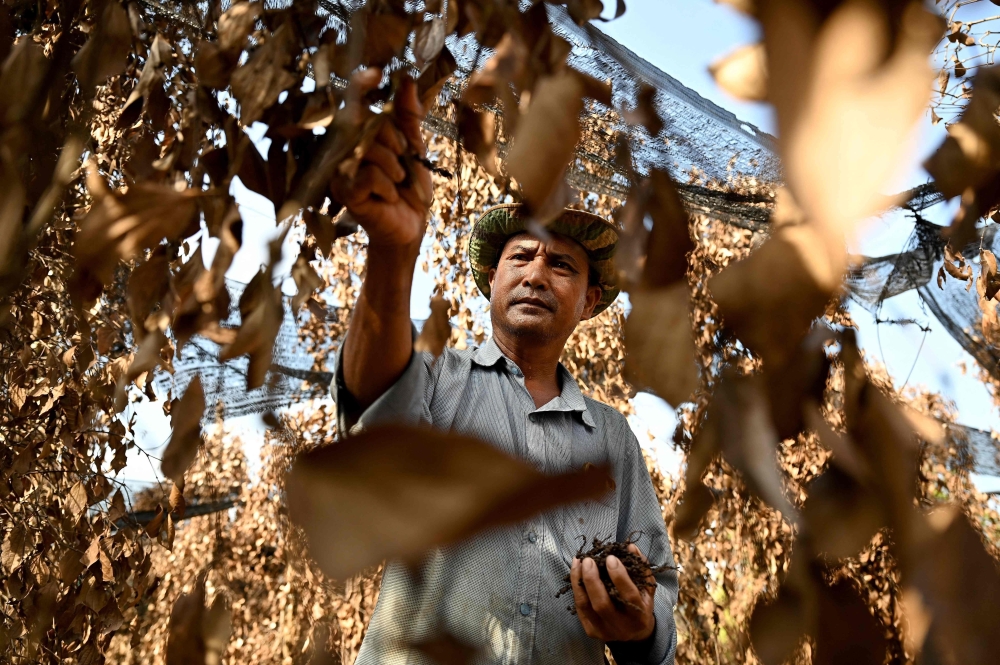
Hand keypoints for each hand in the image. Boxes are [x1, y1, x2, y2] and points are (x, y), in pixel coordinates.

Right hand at [334, 69, 432, 247]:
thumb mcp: (414, 148)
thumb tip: (407, 79)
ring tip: (398, 183)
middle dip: (395, 141)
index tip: (376, 74)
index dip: (362, 85)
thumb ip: (408, 116)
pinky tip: (388, 197)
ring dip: (394, 166)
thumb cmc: (409, 188)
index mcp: (360, 134)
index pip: (355, 101)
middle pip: (367, 122)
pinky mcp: (344, 191)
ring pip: (370, 148)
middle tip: (404, 162)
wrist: (410, 226)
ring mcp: (341, 169)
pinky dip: (387, 186)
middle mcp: (345, 148)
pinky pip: (369, 174)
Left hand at [570, 544, 655, 642]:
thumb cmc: (641, 605)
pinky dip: (576, 588)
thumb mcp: (647, 588)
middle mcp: (621, 626)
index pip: (628, 595)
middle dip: (592, 579)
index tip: (610, 558)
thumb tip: (630, 546)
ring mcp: (603, 630)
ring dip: (579, 581)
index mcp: (639, 616)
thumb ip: (641, 567)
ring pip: (585, 605)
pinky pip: (579, 607)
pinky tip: (576, 571)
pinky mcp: (590, 630)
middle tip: (589, 560)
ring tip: (578, 562)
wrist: (634, 634)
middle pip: (602, 603)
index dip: (619, 576)